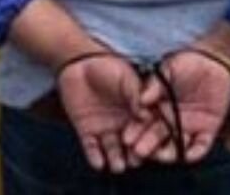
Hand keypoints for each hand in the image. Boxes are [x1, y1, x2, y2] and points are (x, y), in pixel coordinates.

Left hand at [56, 54, 147, 173]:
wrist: (78, 64)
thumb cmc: (107, 67)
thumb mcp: (125, 77)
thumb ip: (135, 94)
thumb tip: (147, 114)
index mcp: (136, 113)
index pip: (145, 130)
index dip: (148, 139)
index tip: (151, 149)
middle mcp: (123, 125)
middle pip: (131, 145)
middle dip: (134, 155)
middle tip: (135, 162)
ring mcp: (105, 130)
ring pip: (112, 150)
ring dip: (116, 159)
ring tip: (118, 166)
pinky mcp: (87, 132)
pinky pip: (91, 148)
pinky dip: (94, 157)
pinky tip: (98, 163)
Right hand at [132, 50, 229, 163]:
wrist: (214, 63)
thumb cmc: (188, 63)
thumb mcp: (168, 69)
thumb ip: (155, 84)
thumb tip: (142, 100)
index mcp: (159, 108)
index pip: (144, 123)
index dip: (135, 131)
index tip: (127, 137)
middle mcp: (171, 122)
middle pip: (157, 138)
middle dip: (147, 145)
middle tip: (138, 151)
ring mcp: (189, 128)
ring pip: (176, 147)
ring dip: (168, 154)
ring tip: (160, 156)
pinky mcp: (207, 132)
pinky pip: (200, 146)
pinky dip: (194, 153)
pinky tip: (187, 156)